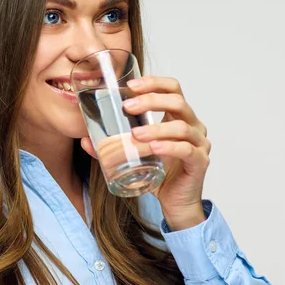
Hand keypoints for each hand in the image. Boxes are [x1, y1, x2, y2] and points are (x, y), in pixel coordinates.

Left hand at [80, 75, 211, 230]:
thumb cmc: (160, 173)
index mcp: (179, 116)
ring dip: (156, 128)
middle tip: (128, 107)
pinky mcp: (200, 161)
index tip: (131, 86)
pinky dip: (169, 147)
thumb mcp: (136, 154)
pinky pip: (186, 149)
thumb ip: (113, 145)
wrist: (176, 202)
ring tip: (135, 134)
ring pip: (181, 126)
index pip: (173, 88)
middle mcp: (193, 125)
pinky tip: (154, 148)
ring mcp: (200, 143)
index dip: (154, 82)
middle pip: (178, 101)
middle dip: (151, 100)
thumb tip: (84, 140)